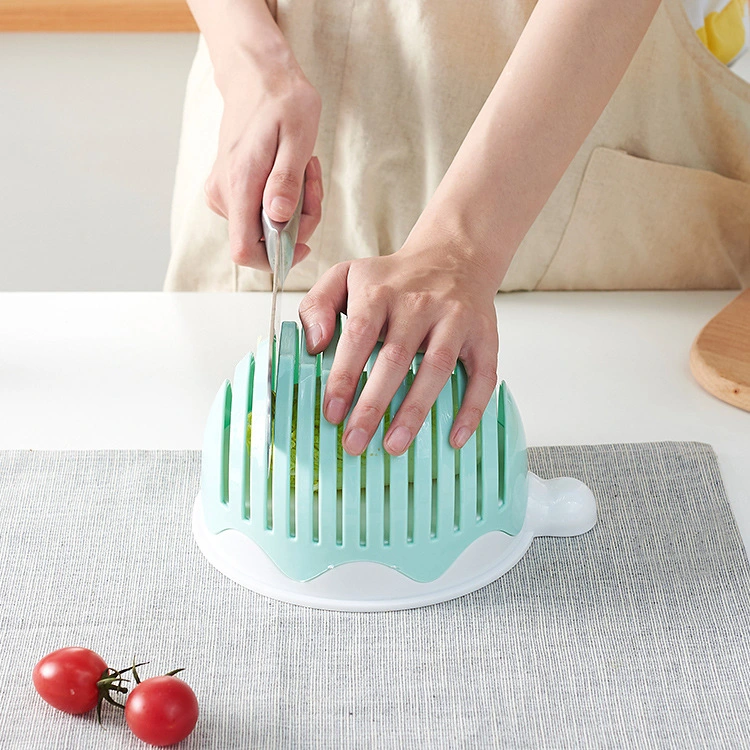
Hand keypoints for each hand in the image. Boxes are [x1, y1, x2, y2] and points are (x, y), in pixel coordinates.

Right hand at [204, 58, 323, 270]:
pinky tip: (290, 172)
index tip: (303, 243)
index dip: (275, 259)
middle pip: (261, 241)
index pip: (244, 251)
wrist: (256, 75)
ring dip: (292, 210)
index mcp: (240, 185)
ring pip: (262, 227)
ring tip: (304, 170)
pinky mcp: (228, 189)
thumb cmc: (282, 101)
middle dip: (296, 224)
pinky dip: (281, 201)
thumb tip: (279, 218)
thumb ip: (287, 181)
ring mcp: (222, 193)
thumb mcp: (297, 138)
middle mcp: (224, 194)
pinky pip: (258, 211)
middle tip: (313, 186)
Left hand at [299, 223, 500, 455]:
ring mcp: (455, 319)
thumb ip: (317, 305)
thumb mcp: (346, 276)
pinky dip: (472, 408)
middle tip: (355, 442)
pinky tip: (455, 437)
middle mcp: (420, 303)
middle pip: (396, 357)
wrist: (453, 255)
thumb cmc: (394, 278)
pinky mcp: (484, 335)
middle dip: (373, 405)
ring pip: (437, 368)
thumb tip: (315, 345)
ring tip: (395, 445)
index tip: (332, 412)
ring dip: (416, 411)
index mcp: (380, 291)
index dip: (344, 376)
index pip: (359, 336)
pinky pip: (483, 375)